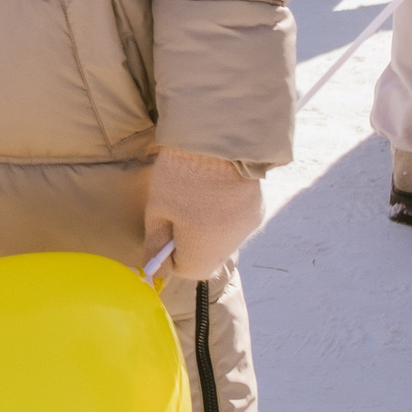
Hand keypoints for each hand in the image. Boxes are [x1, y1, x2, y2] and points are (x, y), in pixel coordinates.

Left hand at [144, 149, 264, 280]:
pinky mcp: (258, 210)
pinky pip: (236, 222)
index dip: (169, 251)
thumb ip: (155, 244)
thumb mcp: (157, 209)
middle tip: (178, 208)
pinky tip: (216, 189)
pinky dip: (224, 213)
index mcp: (205, 253)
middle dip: (190, 240)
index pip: (185, 269)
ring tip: (197, 195)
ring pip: (222, 239)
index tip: (163, 225)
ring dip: (208, 227)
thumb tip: (154, 272)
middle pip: (207, 257)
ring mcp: (248, 228)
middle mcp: (231, 247)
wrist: (219, 139)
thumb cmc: (181, 176)